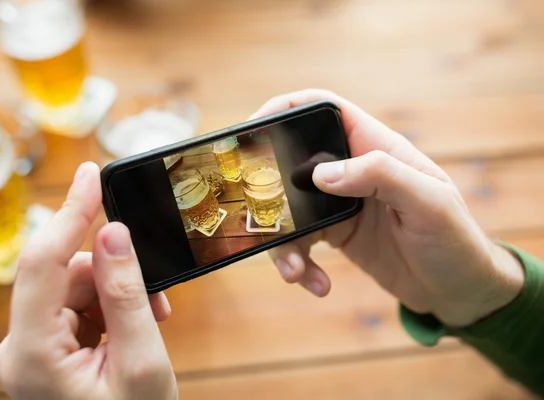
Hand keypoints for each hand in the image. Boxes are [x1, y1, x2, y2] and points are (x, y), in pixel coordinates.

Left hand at [0, 162, 176, 399]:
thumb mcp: (142, 362)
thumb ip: (126, 294)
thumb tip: (113, 233)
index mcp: (30, 355)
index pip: (43, 263)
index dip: (70, 212)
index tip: (92, 174)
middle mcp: (18, 349)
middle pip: (64, 276)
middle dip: (113, 274)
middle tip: (157, 298)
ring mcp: (29, 350)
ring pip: (74, 288)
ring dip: (117, 294)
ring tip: (150, 320)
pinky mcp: (44, 349)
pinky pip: (77, 306)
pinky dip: (110, 307)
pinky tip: (132, 326)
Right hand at [251, 89, 524, 327]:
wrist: (458, 289)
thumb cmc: (454, 240)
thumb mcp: (429, 202)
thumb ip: (380, 175)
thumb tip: (320, 173)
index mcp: (375, 147)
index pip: (323, 108)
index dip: (285, 108)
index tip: (253, 128)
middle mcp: (352, 170)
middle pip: (291, 161)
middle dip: (267, 188)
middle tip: (254, 212)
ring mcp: (340, 203)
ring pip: (290, 209)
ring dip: (282, 241)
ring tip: (293, 271)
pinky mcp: (335, 235)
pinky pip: (300, 243)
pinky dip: (299, 264)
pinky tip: (316, 282)